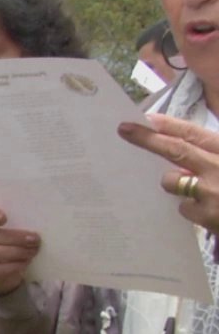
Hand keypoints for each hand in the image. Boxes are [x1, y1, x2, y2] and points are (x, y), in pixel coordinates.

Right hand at [0, 209, 40, 296]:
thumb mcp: (9, 236)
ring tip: (32, 252)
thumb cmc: (6, 248)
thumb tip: (33, 232)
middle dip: (15, 237)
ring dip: (16, 252)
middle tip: (35, 240)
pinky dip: (12, 266)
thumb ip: (15, 230)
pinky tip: (24, 264)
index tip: (4, 218)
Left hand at [120, 113, 218, 233]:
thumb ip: (211, 156)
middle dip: (148, 139)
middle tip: (124, 130)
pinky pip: (183, 208)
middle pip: (176, 150)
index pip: (195, 134)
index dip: (171, 124)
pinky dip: (191, 209)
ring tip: (200, 190)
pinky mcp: (207, 216)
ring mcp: (211, 192)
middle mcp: (218, 167)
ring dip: (175, 183)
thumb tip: (180, 159)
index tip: (148, 117)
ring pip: (172, 181)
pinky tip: (209, 212)